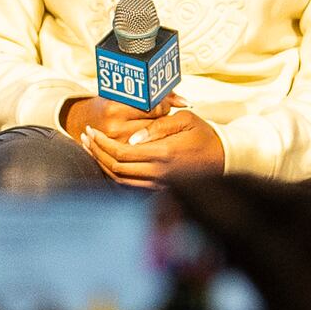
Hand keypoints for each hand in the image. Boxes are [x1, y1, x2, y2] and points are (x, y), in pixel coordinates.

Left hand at [61, 95, 224, 183]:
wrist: (225, 159)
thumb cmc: (204, 134)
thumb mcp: (185, 119)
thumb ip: (157, 127)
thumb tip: (132, 138)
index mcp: (164, 153)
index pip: (122, 151)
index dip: (102, 142)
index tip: (91, 130)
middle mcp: (160, 173)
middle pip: (116, 166)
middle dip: (96, 151)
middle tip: (85, 136)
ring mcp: (160, 184)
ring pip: (120, 179)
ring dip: (102, 163)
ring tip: (90, 147)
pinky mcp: (161, 190)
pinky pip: (130, 185)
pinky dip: (113, 174)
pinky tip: (106, 161)